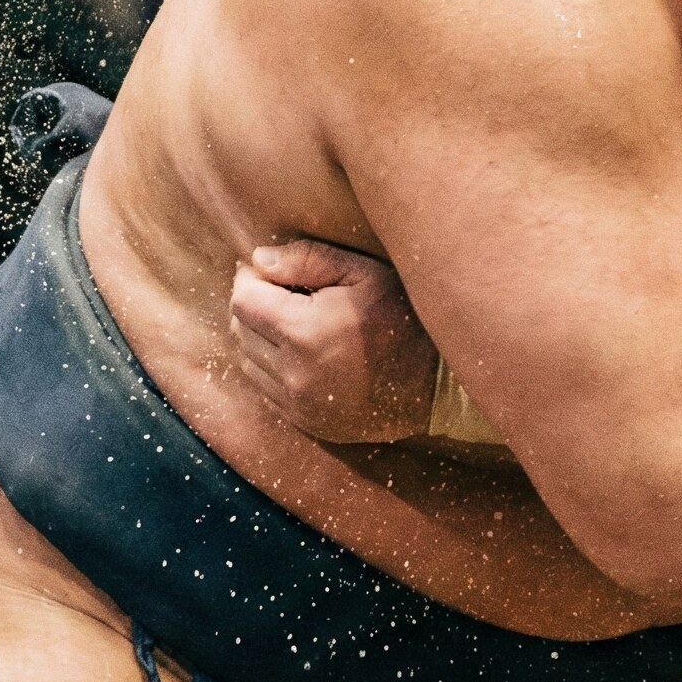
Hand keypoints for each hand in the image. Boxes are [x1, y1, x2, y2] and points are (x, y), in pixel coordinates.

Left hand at [229, 239, 439, 442]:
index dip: (252, 279)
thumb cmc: (407, 320)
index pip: (243, 300)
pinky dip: (274, 367)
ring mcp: (297, 403)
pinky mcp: (305, 422)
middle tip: (286, 293)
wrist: (441, 386)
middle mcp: (294, 373)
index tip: (272, 271)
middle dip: (256, 306)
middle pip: (240, 330)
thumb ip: (310, 259)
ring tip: (295, 322)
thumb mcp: (368, 274)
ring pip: (248, 361)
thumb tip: (258, 260)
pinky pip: (266, 388)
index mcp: (305, 331)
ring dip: (260, 337)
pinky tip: (305, 353)